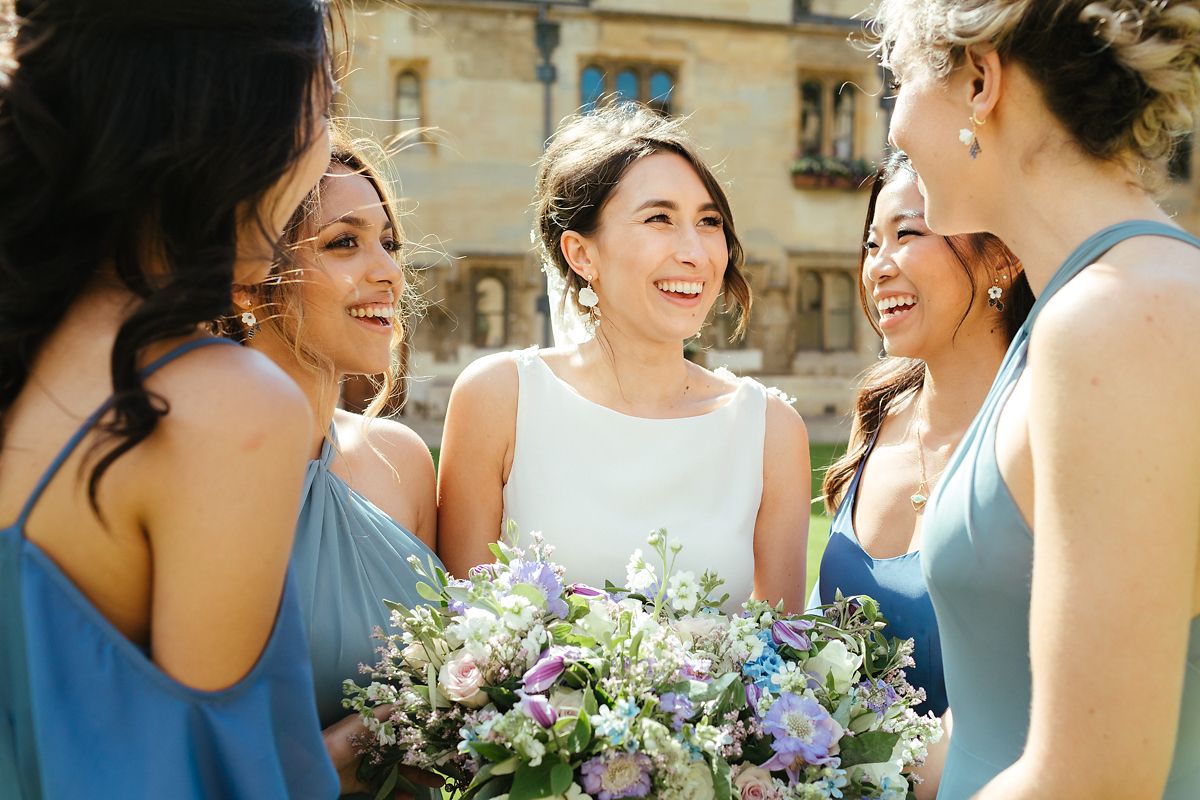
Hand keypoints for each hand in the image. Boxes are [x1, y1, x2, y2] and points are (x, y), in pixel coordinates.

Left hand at [323, 709, 443, 798]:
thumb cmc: (336, 740)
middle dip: (426, 759)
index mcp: (376, 729)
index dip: (422, 733)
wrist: (311, 766)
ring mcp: (371, 765)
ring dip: (418, 776)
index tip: (441, 736)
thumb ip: (382, 712)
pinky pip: (385, 788)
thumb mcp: (360, 721)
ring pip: (400, 770)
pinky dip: (398, 793)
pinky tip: (411, 797)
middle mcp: (376, 746)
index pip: (404, 729)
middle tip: (446, 765)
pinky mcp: (364, 783)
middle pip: (406, 752)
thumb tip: (404, 697)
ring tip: (437, 783)